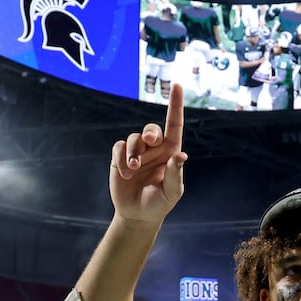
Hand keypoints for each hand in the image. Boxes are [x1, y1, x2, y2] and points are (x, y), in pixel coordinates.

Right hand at [109, 82, 186, 226]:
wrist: (137, 215)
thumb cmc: (159, 203)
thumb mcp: (171, 192)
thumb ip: (175, 174)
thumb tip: (180, 155)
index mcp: (170, 152)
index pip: (174, 125)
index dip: (175, 105)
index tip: (177, 85)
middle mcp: (154, 149)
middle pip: (151, 129)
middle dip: (151, 132)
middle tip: (152, 141)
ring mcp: (136, 153)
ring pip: (134, 138)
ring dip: (134, 153)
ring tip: (133, 170)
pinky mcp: (119, 158)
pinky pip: (119, 147)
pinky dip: (121, 159)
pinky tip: (125, 173)